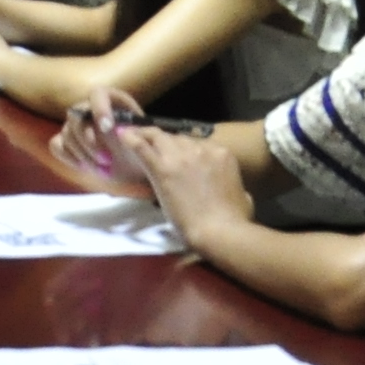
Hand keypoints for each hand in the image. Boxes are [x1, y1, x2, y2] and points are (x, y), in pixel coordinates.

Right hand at [52, 89, 152, 192]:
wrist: (137, 170)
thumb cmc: (144, 153)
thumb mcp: (146, 145)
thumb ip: (134, 135)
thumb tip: (116, 129)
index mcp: (113, 102)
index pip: (98, 93)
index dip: (99, 107)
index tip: (107, 128)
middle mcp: (91, 110)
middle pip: (76, 114)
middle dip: (89, 140)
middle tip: (107, 160)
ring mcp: (77, 126)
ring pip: (66, 132)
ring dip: (83, 154)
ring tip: (103, 169)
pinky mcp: (66, 142)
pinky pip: (56, 145)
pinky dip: (69, 157)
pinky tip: (85, 166)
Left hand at [119, 122, 254, 240]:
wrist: (219, 229)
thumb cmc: (235, 218)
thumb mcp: (243, 196)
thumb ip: (235, 186)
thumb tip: (237, 190)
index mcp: (222, 154)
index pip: (198, 143)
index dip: (185, 148)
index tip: (177, 154)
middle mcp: (201, 149)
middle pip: (178, 138)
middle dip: (167, 143)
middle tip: (155, 147)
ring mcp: (180, 157)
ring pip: (159, 137)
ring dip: (148, 136)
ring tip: (134, 135)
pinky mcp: (162, 168)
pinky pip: (142, 147)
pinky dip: (131, 139)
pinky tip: (122, 135)